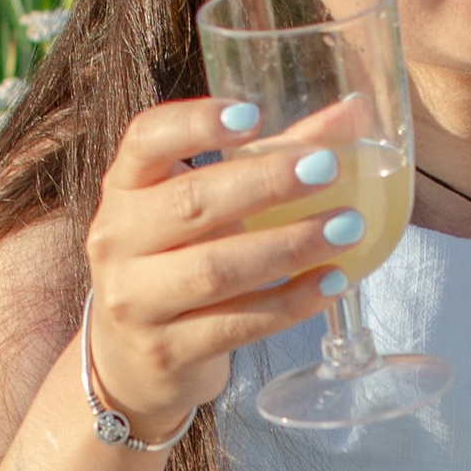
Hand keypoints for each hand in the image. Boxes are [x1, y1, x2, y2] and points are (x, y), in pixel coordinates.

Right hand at [81, 95, 366, 440]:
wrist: (132, 356)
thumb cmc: (179, 259)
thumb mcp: (208, 204)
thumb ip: (274, 157)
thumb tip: (353, 116)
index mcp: (125, 187)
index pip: (146, 140)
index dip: (195, 123)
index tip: (254, 114)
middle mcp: (117, 240)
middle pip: (190, 204)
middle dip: (264, 185)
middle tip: (326, 170)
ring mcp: (134, 301)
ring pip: (215, 270)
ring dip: (288, 247)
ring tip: (346, 228)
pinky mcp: (165, 352)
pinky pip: (235, 325)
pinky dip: (289, 303)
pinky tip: (331, 282)